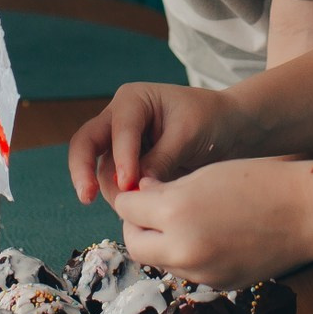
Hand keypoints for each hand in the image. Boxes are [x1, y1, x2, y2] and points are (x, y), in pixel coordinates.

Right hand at [67, 82, 248, 202]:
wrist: (229, 130)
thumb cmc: (211, 120)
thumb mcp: (188, 135)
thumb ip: (161, 159)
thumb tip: (135, 188)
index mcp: (134, 100)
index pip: (119, 129)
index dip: (122, 157)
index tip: (130, 183)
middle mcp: (119, 119)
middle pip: (86, 143)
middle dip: (82, 170)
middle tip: (87, 197)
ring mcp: (120, 144)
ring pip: (100, 170)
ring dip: (110, 191)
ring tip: (131, 211)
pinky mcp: (127, 166)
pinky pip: (114, 183)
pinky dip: (121, 197)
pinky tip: (133, 213)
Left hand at [108, 160, 312, 287]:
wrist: (306, 213)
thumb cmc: (257, 182)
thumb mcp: (203, 176)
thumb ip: (164, 190)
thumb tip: (138, 197)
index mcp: (175, 211)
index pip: (126, 209)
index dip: (131, 197)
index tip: (140, 191)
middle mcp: (181, 248)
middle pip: (134, 244)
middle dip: (137, 227)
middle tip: (151, 210)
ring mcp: (200, 273)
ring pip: (160, 261)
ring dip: (161, 243)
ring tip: (186, 220)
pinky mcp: (218, 285)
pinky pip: (188, 272)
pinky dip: (188, 256)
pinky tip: (210, 236)